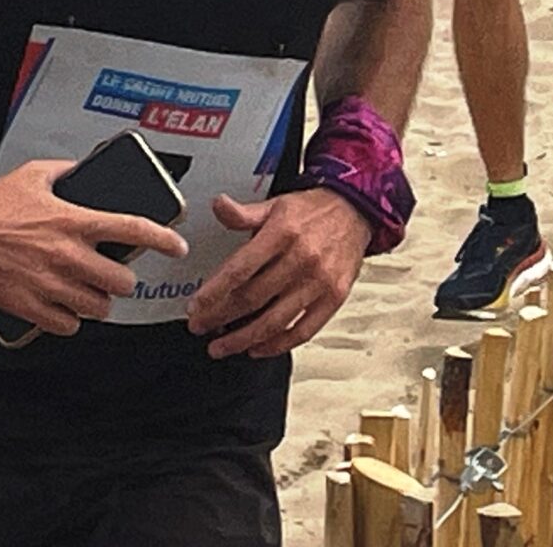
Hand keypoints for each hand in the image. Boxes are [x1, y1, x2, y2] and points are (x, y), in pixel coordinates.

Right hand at [0, 160, 189, 338]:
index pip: (133, 229)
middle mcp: (65, 254)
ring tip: (92, 294)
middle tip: (116, 277)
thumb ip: (68, 171)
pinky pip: (65, 325)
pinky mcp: (26, 305)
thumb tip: (84, 170)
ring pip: (97, 307)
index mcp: (73, 220)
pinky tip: (66, 310)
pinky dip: (70, 320)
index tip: (177, 247)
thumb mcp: (36, 174)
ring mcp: (47, 283)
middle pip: (120, 281)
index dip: (163, 240)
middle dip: (123, 281)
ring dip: (99, 303)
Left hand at [187, 188, 369, 359]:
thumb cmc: (314, 211)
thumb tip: (218, 206)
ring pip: (274, 321)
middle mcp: (302, 258)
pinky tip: (258, 348)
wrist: (357, 210)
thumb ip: (244, 213)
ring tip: (221, 346)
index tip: (196, 307)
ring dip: (242, 339)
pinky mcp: (334, 298)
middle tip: (200, 327)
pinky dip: (277, 345)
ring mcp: (319, 282)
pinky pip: (303, 331)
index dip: (214, 292)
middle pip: (252, 298)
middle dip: (220, 318)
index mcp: (283, 233)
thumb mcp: (276, 204)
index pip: (240, 269)